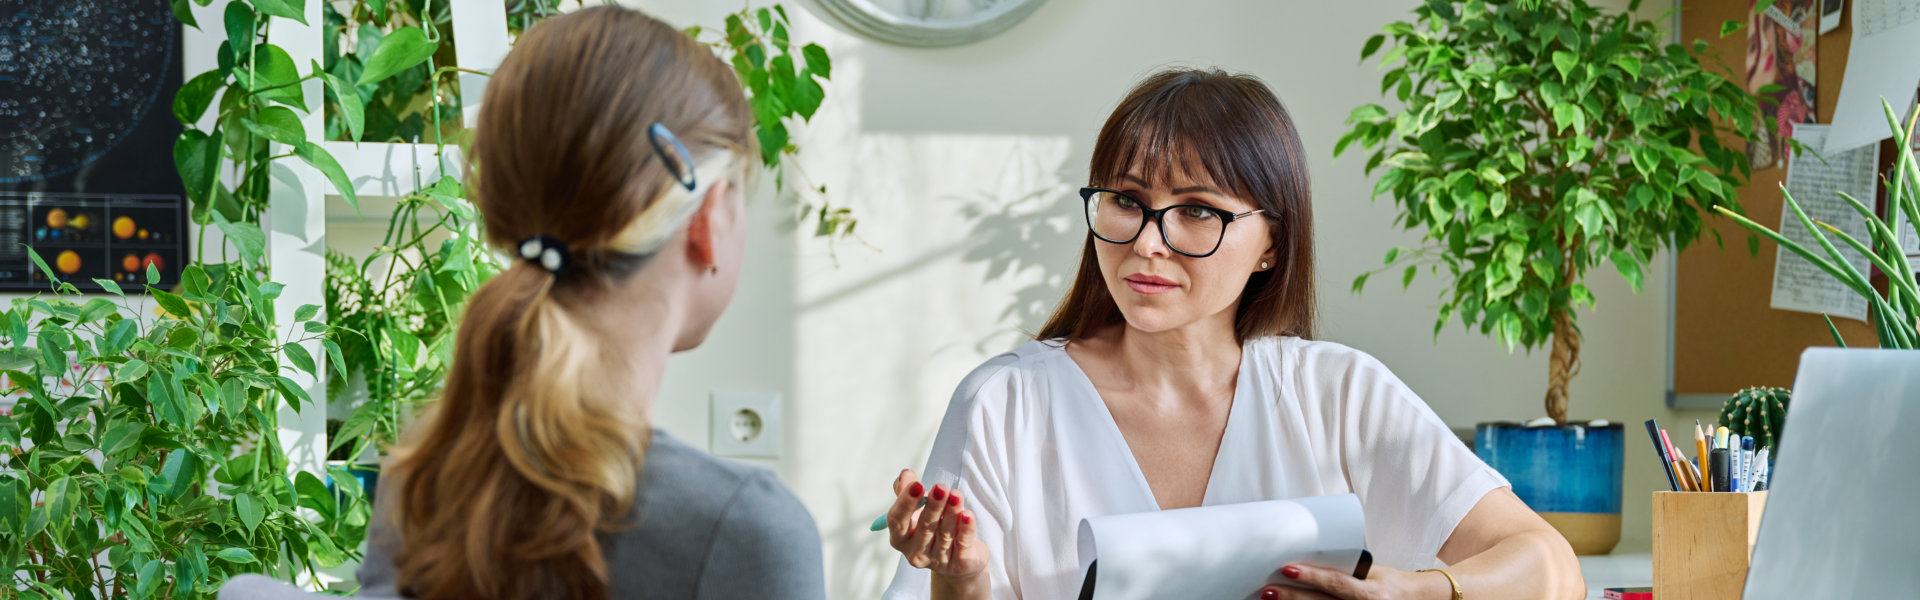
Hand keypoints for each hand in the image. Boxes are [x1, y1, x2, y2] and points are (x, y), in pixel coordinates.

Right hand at [887, 469, 988, 582]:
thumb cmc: (934, 528)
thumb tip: (906, 474)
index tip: (917, 484)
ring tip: (956, 494)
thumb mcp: (919, 510)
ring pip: (945, 533)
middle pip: (924, 528)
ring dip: (951, 512)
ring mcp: (937, 561)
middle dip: (933, 506)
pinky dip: (966, 528)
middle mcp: (915, 552)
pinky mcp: (959, 565)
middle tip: (941, 487)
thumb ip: (908, 491)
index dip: (906, 503)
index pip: (897, 521)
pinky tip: (968, 514)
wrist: (958, 557)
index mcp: (900, 538)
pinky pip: (963, 543)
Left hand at [1256, 564, 1448, 599]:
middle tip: (1268, 590)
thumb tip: (1309, 555)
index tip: (1288, 569)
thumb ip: (1345, 569)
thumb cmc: (1390, 583)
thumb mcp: (1372, 572)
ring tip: (1272, 599)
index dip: (1312, 578)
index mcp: (1373, 594)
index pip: (1337, 585)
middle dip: (1293, 598)